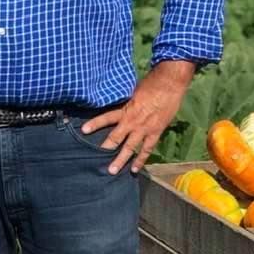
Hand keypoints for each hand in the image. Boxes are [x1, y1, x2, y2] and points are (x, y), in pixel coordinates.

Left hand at [82, 60, 196, 174]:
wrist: (169, 84)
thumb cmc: (152, 83)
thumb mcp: (134, 90)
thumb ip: (127, 101)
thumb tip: (120, 103)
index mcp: (126, 109)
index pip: (107, 117)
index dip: (95, 124)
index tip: (83, 131)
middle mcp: (132, 121)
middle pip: (116, 137)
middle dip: (105, 149)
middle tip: (95, 160)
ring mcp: (144, 129)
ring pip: (130, 148)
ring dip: (120, 160)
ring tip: (112, 171)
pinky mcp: (156, 132)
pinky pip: (147, 149)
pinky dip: (141, 160)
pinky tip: (135, 169)